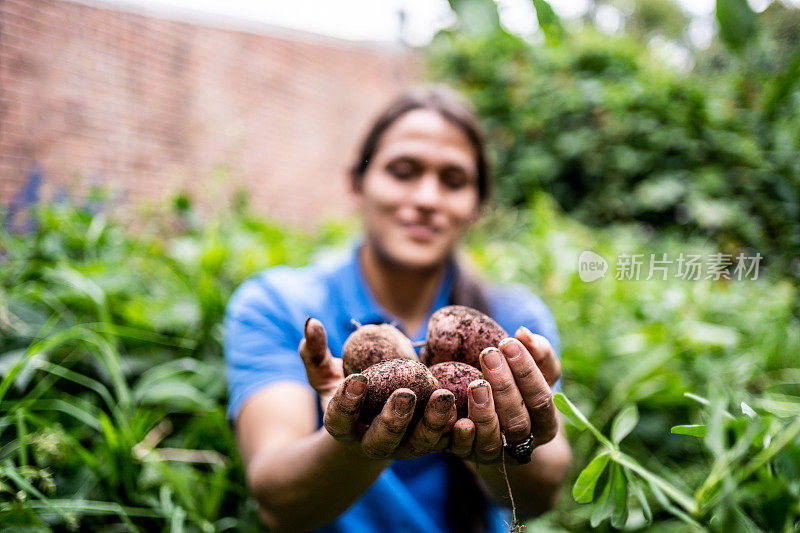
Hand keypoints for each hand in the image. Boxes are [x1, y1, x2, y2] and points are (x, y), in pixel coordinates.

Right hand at [300, 318, 457, 460]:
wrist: (370, 426)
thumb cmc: (346, 392)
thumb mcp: (326, 373)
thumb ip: (314, 351)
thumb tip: (311, 321)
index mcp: (344, 428)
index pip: (340, 419)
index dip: (346, 403)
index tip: (356, 381)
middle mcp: (372, 444)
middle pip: (382, 439)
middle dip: (394, 419)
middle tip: (405, 394)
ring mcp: (403, 449)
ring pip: (419, 443)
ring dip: (432, 422)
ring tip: (444, 396)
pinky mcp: (430, 446)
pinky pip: (446, 443)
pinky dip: (458, 432)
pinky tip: (468, 412)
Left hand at [449, 327, 560, 463]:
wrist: (496, 423)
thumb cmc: (520, 388)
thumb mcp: (536, 371)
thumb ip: (538, 351)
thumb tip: (523, 332)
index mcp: (544, 424)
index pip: (541, 400)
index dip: (527, 372)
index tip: (508, 343)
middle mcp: (522, 444)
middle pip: (517, 421)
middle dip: (504, 386)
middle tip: (489, 354)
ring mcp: (494, 453)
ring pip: (492, 439)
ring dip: (484, 411)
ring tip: (475, 383)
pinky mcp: (467, 455)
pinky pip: (463, 449)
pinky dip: (460, 434)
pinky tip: (455, 413)